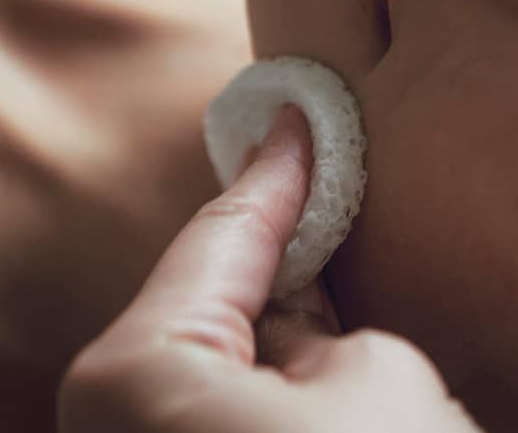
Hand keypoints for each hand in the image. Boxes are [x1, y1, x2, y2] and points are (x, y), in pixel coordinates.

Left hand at [59, 107, 480, 432]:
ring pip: (235, 381)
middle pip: (214, 313)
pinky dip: (294, 398)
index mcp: (137, 377)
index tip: (297, 116)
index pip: (220, 240)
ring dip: (297, 342)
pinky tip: (352, 379)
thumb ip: (335, 333)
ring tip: (356, 300)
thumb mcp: (380, 377)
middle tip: (326, 185)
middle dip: (279, 258)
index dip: (276, 173)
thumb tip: (310, 352)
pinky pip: (245, 426)